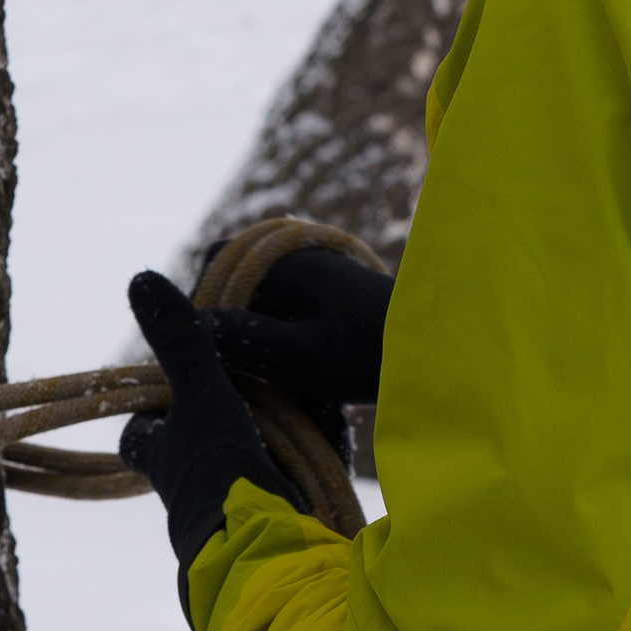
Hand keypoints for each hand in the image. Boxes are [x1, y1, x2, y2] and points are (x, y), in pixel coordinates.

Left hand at [120, 272, 301, 566]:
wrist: (266, 551)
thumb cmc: (221, 470)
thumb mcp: (203, 394)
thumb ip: (181, 342)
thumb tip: (140, 276)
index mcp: (160, 457)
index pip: (135, 437)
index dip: (144, 415)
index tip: (163, 391)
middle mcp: (185, 489)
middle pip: (189, 452)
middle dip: (211, 429)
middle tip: (248, 391)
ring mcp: (226, 509)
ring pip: (235, 467)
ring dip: (260, 446)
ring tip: (294, 411)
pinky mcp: (267, 522)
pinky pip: (275, 483)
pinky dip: (292, 467)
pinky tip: (320, 449)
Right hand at [208, 244, 392, 438]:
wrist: (440, 351)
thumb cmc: (368, 355)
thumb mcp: (300, 355)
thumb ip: (244, 338)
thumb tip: (190, 326)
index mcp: (282, 258)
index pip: (212, 269)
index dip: (202, 311)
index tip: (213, 357)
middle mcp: (295, 253)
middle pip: (232, 282)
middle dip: (228, 324)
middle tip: (242, 372)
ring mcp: (313, 270)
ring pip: (256, 298)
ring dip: (254, 333)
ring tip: (271, 377)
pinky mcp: (327, 293)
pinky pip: (282, 308)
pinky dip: (278, 336)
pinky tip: (295, 374)